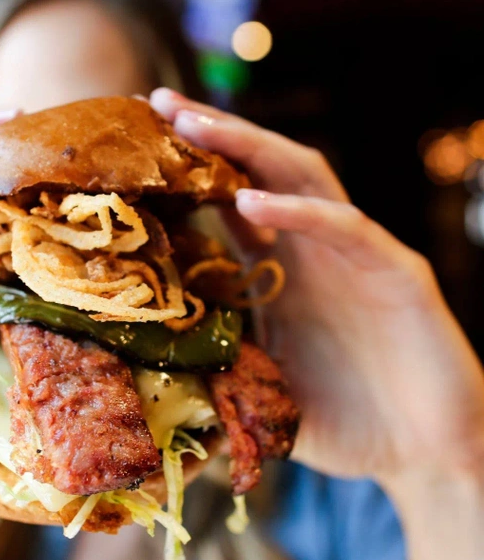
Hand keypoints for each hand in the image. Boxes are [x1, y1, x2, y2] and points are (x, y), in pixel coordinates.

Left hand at [151, 88, 483, 491]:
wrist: (423, 455)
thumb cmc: (341, 422)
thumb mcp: (259, 390)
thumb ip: (212, 371)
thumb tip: (140, 380)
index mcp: (278, 272)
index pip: (226, 205)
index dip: (187, 173)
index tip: (136, 147)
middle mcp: (312, 252)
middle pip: (259, 171)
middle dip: (211, 134)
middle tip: (158, 104)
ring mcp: (355, 256)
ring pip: (302, 178)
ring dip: (249, 147)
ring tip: (194, 126)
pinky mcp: (397, 274)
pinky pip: (346, 229)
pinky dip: (300, 211)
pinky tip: (254, 201)